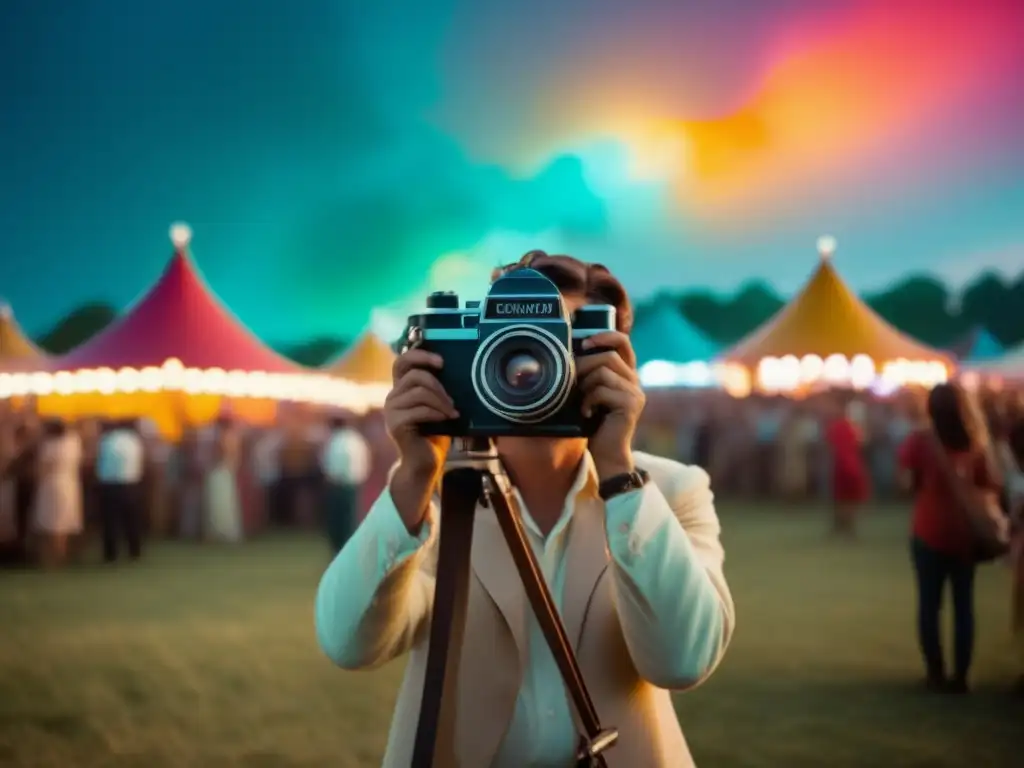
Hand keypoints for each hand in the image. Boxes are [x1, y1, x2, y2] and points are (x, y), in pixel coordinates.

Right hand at [383, 349, 457, 531]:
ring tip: (452, 413)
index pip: (402, 361)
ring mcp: (391, 411)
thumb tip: (456, 369)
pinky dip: (437, 413)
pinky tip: (447, 420)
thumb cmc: (435, 434)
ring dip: (441, 401)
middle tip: (452, 400)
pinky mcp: (395, 424)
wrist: (425, 463)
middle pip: (414, 375)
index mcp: (401, 389)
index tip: (441, 362)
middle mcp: (392, 397)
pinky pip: (419, 410)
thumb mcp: (437, 406)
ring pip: (419, 392)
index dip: (420, 355)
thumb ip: (437, 390)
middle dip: (438, 384)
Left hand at [576, 331, 645, 480]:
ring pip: (603, 372)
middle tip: (573, 382)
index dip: (605, 335)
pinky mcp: (630, 405)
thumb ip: (590, 373)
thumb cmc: (594, 422)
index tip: (585, 342)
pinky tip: (586, 413)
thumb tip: (572, 351)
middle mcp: (634, 381)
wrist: (605, 453)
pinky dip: (588, 400)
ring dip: (585, 386)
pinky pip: (602, 390)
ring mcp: (635, 393)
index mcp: (625, 374)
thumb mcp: (590, 391)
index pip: (622, 342)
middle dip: (584, 366)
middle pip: (608, 356)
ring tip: (582, 402)